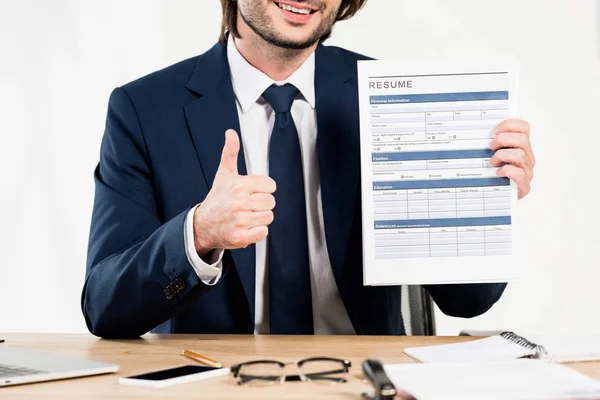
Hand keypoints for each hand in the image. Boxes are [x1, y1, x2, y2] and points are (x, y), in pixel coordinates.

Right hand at [193, 129, 275, 256]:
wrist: (203, 224)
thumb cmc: (217, 198)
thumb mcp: (224, 174)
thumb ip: (231, 152)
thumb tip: (231, 133)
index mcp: (240, 185)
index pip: (270, 185)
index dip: (263, 189)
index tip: (252, 191)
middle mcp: (240, 202)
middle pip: (271, 202)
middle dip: (262, 204)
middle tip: (249, 205)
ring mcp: (241, 220)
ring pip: (269, 217)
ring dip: (260, 217)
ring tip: (247, 215)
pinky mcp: (242, 236)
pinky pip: (264, 232)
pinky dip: (257, 231)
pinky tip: (246, 226)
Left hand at [490, 119, 534, 198]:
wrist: (499, 197)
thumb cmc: (496, 176)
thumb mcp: (493, 156)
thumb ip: (492, 144)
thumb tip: (477, 133)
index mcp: (522, 147)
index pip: (524, 128)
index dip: (510, 125)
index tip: (495, 130)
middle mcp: (527, 158)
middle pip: (523, 139)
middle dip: (503, 140)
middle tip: (491, 147)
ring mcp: (527, 171)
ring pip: (520, 155)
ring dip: (502, 156)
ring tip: (492, 162)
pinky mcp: (524, 185)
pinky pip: (519, 173)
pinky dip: (506, 171)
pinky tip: (498, 173)